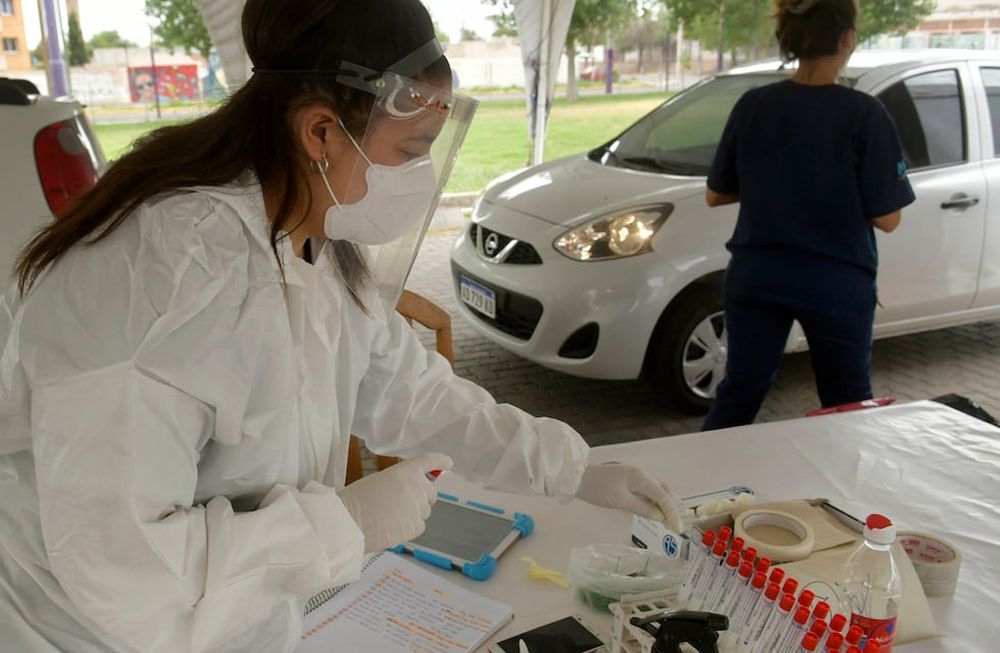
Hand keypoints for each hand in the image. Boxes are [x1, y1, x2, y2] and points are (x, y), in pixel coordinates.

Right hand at [338, 452, 452, 551]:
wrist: (350, 522)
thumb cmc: (357, 499)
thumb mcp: (380, 480)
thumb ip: (401, 483)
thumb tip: (409, 493)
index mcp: (407, 471)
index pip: (430, 461)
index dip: (441, 461)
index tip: (448, 463)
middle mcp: (418, 487)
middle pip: (431, 492)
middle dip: (423, 496)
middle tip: (404, 503)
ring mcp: (420, 508)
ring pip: (424, 511)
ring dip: (413, 513)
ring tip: (390, 517)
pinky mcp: (417, 527)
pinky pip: (418, 526)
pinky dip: (408, 527)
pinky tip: (391, 527)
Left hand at [574, 463, 682, 531]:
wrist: (576, 479)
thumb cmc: (597, 489)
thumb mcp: (620, 501)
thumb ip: (642, 509)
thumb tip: (660, 517)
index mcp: (640, 476)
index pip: (662, 496)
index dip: (672, 513)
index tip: (678, 530)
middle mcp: (641, 474)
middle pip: (663, 491)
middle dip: (672, 508)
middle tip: (677, 526)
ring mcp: (634, 476)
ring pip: (656, 490)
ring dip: (665, 504)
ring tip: (672, 519)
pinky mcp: (628, 481)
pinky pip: (646, 491)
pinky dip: (654, 502)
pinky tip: (656, 511)